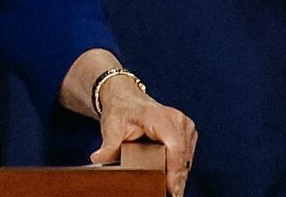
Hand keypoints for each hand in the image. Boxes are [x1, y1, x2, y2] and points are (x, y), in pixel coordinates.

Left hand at [90, 77, 196, 196]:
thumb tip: (98, 158)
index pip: (175, 149)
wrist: (125, 98)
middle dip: (175, 179)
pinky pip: (186, 157)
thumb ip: (108, 146)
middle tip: (166, 194)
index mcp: (161, 117)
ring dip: (177, 175)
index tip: (171, 191)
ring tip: (165, 189)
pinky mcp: (188, 133)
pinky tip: (168, 178)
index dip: (175, 173)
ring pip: (186, 160)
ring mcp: (186, 126)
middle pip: (183, 158)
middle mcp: (178, 120)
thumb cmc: (120, 111)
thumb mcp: (112, 127)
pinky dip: (178, 168)